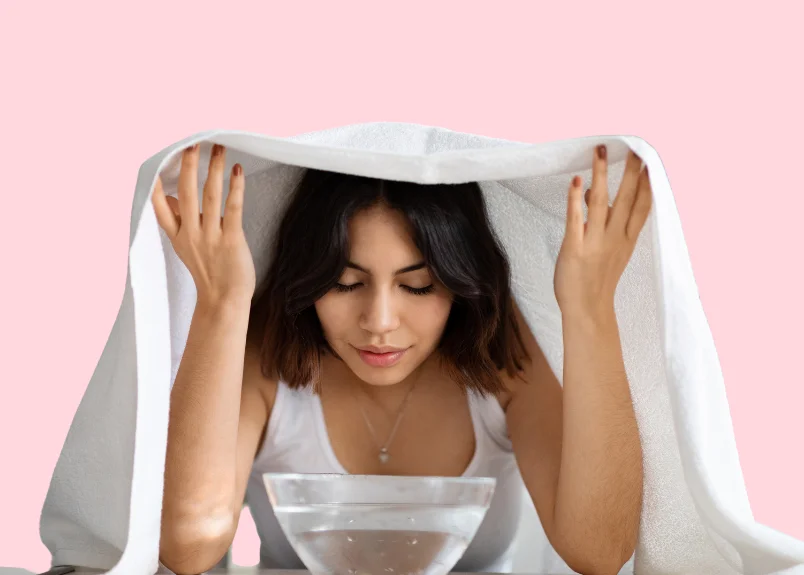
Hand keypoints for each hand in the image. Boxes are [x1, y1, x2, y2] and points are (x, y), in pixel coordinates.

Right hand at [151, 143, 255, 306]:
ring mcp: (210, 237)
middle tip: (193, 143)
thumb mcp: (186, 246)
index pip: (159, 206)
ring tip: (218, 148)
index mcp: (178, 235)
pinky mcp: (231, 240)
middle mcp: (191, 234)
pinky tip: (237, 171)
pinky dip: (235, 187)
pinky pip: (232, 208)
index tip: (156, 162)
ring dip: (213, 169)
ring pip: (209, 196)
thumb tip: (169, 196)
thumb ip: (178, 221)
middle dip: (189, 166)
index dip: (157, 184)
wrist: (224, 301)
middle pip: (186, 193)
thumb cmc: (209, 272)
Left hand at [554, 145, 652, 319]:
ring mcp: (595, 243)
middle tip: (634, 148)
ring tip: (600, 151)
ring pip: (601, 202)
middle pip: (626, 200)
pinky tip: (576, 180)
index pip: (642, 206)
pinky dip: (575, 199)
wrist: (587, 311)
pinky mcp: (574, 249)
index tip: (649, 161)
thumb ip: (601, 220)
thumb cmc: (595, 280)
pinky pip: (575, 219)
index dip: (647, 184)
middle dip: (631, 172)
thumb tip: (591, 190)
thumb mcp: (607, 248)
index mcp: (626, 240)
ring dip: (601, 175)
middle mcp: (614, 239)